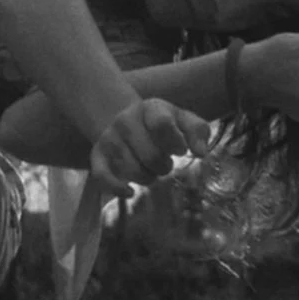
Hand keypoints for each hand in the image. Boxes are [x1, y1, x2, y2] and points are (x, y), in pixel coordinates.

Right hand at [85, 97, 209, 208]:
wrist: (126, 120)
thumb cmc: (161, 123)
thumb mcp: (182, 119)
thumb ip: (198, 131)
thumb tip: (201, 153)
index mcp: (150, 108)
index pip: (162, 124)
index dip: (175, 142)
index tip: (180, 150)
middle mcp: (126, 121)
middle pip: (151, 156)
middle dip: (164, 166)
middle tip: (164, 162)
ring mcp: (110, 138)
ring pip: (133, 171)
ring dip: (148, 178)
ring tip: (149, 169)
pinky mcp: (97, 155)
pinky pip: (102, 177)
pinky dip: (118, 189)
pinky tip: (130, 191)